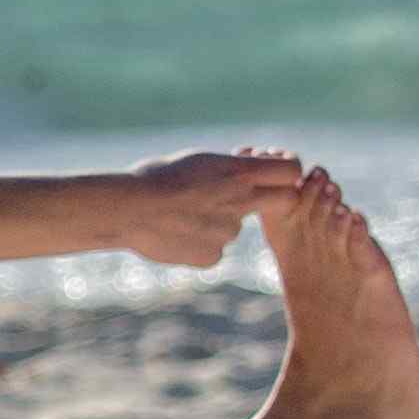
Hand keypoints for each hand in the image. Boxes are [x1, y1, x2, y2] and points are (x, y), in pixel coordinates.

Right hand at [119, 147, 304, 267]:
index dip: (287, 172)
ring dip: (216, 222)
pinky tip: (174, 234)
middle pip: (285, 201)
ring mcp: (229, 232)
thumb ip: (228, 171)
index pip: (292, 170)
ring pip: (233, 227)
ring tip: (180, 215)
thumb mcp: (199, 162)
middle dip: (272, 200)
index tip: (273, 174)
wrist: (127, 209)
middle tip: (243, 199)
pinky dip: (198, 243)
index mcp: (237, 171)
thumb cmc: (156, 177)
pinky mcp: (212, 256)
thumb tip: (244, 172)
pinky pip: (213, 249)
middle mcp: (241, 201)